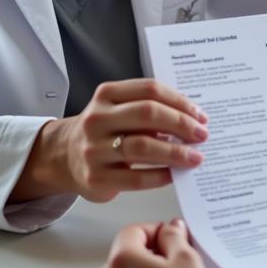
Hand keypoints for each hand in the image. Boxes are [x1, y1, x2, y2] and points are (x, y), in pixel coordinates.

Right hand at [12, 79, 207, 202]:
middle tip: (202, 134)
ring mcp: (94, 149)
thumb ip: (149, 107)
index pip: (150, 89)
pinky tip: (175, 174)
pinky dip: (160, 176)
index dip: (179, 101)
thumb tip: (192, 118)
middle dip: (181, 124)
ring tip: (195, 157)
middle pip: (147, 114)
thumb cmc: (105, 129)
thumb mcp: (119, 108)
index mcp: (107, 94)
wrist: (64, 156)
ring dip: (175, 152)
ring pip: (142, 147)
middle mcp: (97, 119)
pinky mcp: (96, 178)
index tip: (199, 114)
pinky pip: (135, 178)